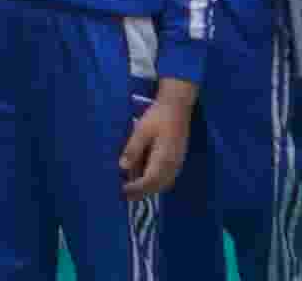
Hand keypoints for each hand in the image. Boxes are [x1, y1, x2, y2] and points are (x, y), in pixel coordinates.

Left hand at [117, 82, 189, 202]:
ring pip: (165, 183)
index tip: (123, 190)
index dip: (137, 188)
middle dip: (142, 192)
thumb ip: (133, 149)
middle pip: (158, 185)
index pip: (150, 180)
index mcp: (164, 158)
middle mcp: (173, 164)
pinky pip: (168, 177)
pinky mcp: (178, 160)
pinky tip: (146, 177)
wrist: (177, 107)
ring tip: (133, 188)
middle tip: (125, 194)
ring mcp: (178, 163)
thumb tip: (123, 167)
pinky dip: (157, 182)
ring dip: (150, 188)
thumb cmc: (158, 117)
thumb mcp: (141, 130)